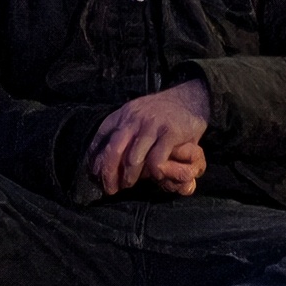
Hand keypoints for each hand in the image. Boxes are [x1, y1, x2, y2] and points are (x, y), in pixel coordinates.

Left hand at [88, 81, 211, 196]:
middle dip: (108, 173)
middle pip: (114, 150)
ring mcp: (153, 125)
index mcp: (125, 113)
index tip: (92, 173)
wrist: (192, 97)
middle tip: (110, 188)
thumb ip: (124, 130)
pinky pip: (156, 160)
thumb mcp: (138, 113)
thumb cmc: (162, 113)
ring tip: (129, 185)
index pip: (102, 135)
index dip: (94, 156)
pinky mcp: (170, 133)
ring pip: (133, 159)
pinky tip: (155, 176)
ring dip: (129, 176)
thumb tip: (103, 158)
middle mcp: (136, 118)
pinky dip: (154, 173)